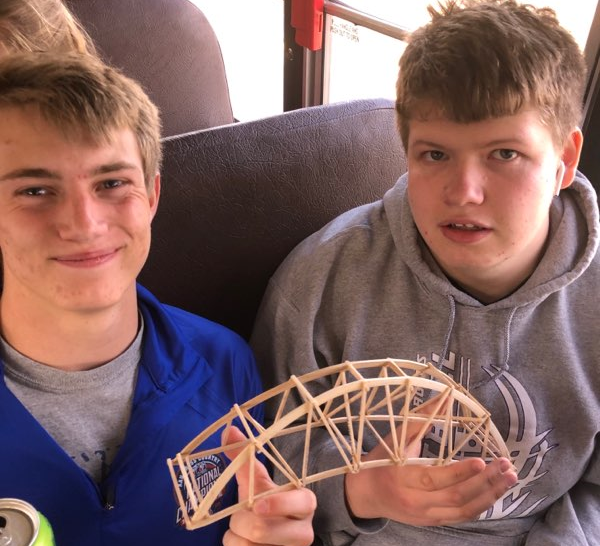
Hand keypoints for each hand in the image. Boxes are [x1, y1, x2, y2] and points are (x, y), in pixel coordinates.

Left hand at [221, 425, 316, 545]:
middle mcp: (305, 531)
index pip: (300, 502)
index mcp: (305, 502)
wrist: (271, 534)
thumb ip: (244, 456)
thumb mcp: (257, 479)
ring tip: (243, 531)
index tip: (256, 505)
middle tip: (241, 515)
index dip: (277, 504)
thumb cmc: (265, 501)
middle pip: (261, 529)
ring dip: (234, 537)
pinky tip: (245, 544)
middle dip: (238, 521)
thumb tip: (228, 429)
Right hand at [345, 396, 517, 525]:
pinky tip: (495, 492)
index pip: (435, 479)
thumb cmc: (380, 461)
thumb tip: (443, 397)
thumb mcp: (395, 438)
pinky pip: (461, 517)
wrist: (365, 494)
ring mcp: (425, 515)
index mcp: (402, 478)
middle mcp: (415, 502)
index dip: (460, 472)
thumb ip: (420, 418)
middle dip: (485, 482)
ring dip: (490, 495)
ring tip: (509, 479)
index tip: (482, 461)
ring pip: (463, 510)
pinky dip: (481, 505)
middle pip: (456, 496)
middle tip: (506, 466)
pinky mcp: (432, 521)